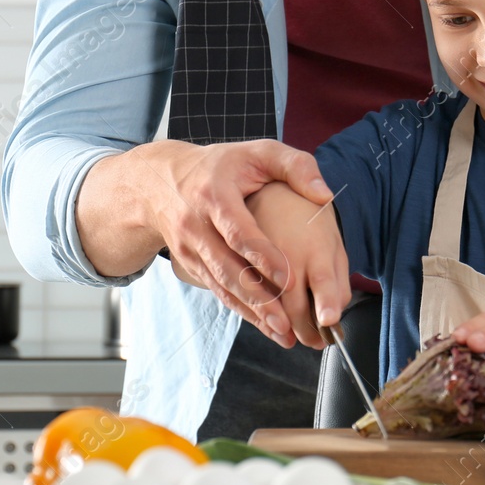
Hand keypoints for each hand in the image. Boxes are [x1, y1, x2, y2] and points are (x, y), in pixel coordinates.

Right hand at [102, 138, 334, 343]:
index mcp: (214, 195)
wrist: (160, 180)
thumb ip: (295, 166)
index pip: (238, 230)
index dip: (263, 255)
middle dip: (258, 297)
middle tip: (287, 322)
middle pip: (227, 267)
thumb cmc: (222, 165)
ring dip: (252, 311)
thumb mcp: (257, 152)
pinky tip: (265, 326)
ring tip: (281, 332)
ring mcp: (190, 248)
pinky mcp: (190, 264)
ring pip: (222, 285)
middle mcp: (196, 225)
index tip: (288, 277)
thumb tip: (325, 196)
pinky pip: (217, 290)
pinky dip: (241, 310)